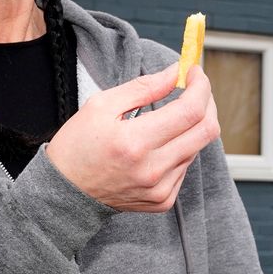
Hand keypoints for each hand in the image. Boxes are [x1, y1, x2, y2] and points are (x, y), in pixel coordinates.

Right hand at [45, 63, 219, 211]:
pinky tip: (160, 145)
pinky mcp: (163, 201)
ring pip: (198, 147)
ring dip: (192, 126)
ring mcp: (160, 189)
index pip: (190, 111)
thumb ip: (144, 87)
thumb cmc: (78, 145)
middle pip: (207, 131)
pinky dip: (180, 148)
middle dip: (207, 102)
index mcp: (134, 143)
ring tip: (170, 117)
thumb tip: (176, 72)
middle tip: (195, 88)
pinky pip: (186, 166)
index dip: (200, 86)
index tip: (194, 72)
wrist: (64, 193)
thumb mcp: (101, 105)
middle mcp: (152, 170)